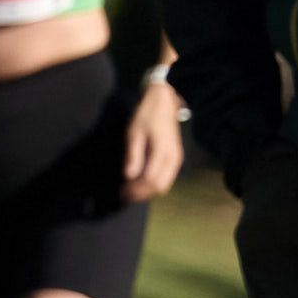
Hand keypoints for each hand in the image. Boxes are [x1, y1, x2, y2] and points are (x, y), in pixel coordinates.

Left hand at [119, 86, 186, 205]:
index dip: (135, 190)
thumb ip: (133, 155)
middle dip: (141, 194)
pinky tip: (139, 183)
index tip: (121, 192)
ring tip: (129, 192)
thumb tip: (129, 176)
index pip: (150, 180)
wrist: (163, 102)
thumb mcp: (134, 133)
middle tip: (123, 196)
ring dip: (147, 192)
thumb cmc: (146, 115)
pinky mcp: (175, 158)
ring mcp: (176, 159)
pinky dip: (153, 185)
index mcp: (163, 152)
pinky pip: (166, 178)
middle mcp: (173, 159)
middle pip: (159, 187)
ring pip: (164, 185)